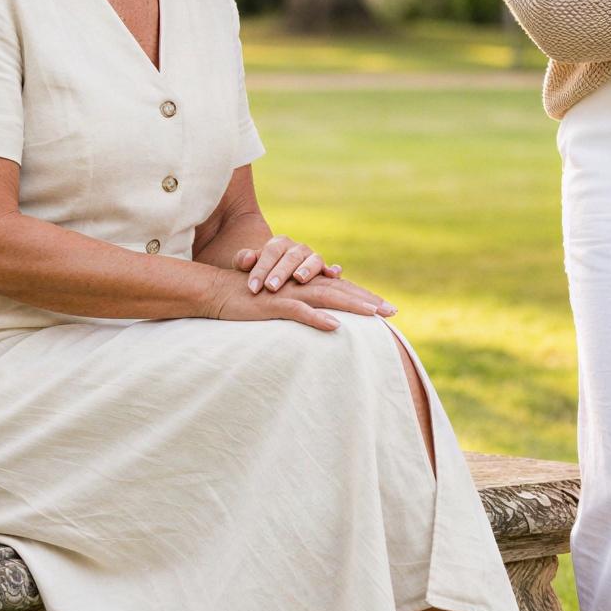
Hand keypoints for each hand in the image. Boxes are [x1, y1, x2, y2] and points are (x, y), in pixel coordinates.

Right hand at [204, 271, 394, 330]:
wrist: (218, 292)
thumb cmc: (249, 300)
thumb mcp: (279, 302)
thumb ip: (301, 304)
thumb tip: (325, 318)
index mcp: (304, 285)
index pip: (341, 289)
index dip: (364, 298)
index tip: (388, 309)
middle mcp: (300, 285)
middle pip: (341, 291)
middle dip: (368, 301)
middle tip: (393, 311)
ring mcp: (288, 293)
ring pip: (326, 297)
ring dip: (351, 305)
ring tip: (373, 315)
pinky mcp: (273, 304)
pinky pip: (299, 311)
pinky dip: (317, 317)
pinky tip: (334, 325)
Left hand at [236, 235, 339, 292]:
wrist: (275, 278)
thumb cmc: (259, 273)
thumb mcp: (247, 266)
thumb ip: (243, 260)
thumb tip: (246, 260)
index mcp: (278, 244)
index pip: (270, 252)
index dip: (261, 269)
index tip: (253, 287)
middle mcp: (298, 249)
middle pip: (291, 256)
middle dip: (281, 272)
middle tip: (271, 287)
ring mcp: (312, 259)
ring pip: (313, 260)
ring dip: (307, 268)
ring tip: (299, 278)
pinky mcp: (324, 271)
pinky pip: (331, 269)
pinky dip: (334, 270)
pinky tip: (333, 275)